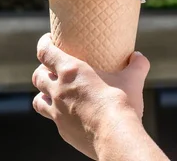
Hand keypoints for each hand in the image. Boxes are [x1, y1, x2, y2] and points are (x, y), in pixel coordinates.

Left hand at [32, 33, 150, 158]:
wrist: (115, 136)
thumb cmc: (121, 103)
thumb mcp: (132, 79)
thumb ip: (137, 65)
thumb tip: (139, 57)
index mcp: (71, 71)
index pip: (44, 52)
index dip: (43, 44)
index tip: (49, 40)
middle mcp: (58, 90)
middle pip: (38, 76)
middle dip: (42, 70)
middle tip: (52, 68)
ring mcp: (57, 112)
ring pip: (37, 100)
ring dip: (43, 94)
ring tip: (52, 93)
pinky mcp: (62, 130)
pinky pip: (53, 119)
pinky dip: (57, 115)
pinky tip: (68, 114)